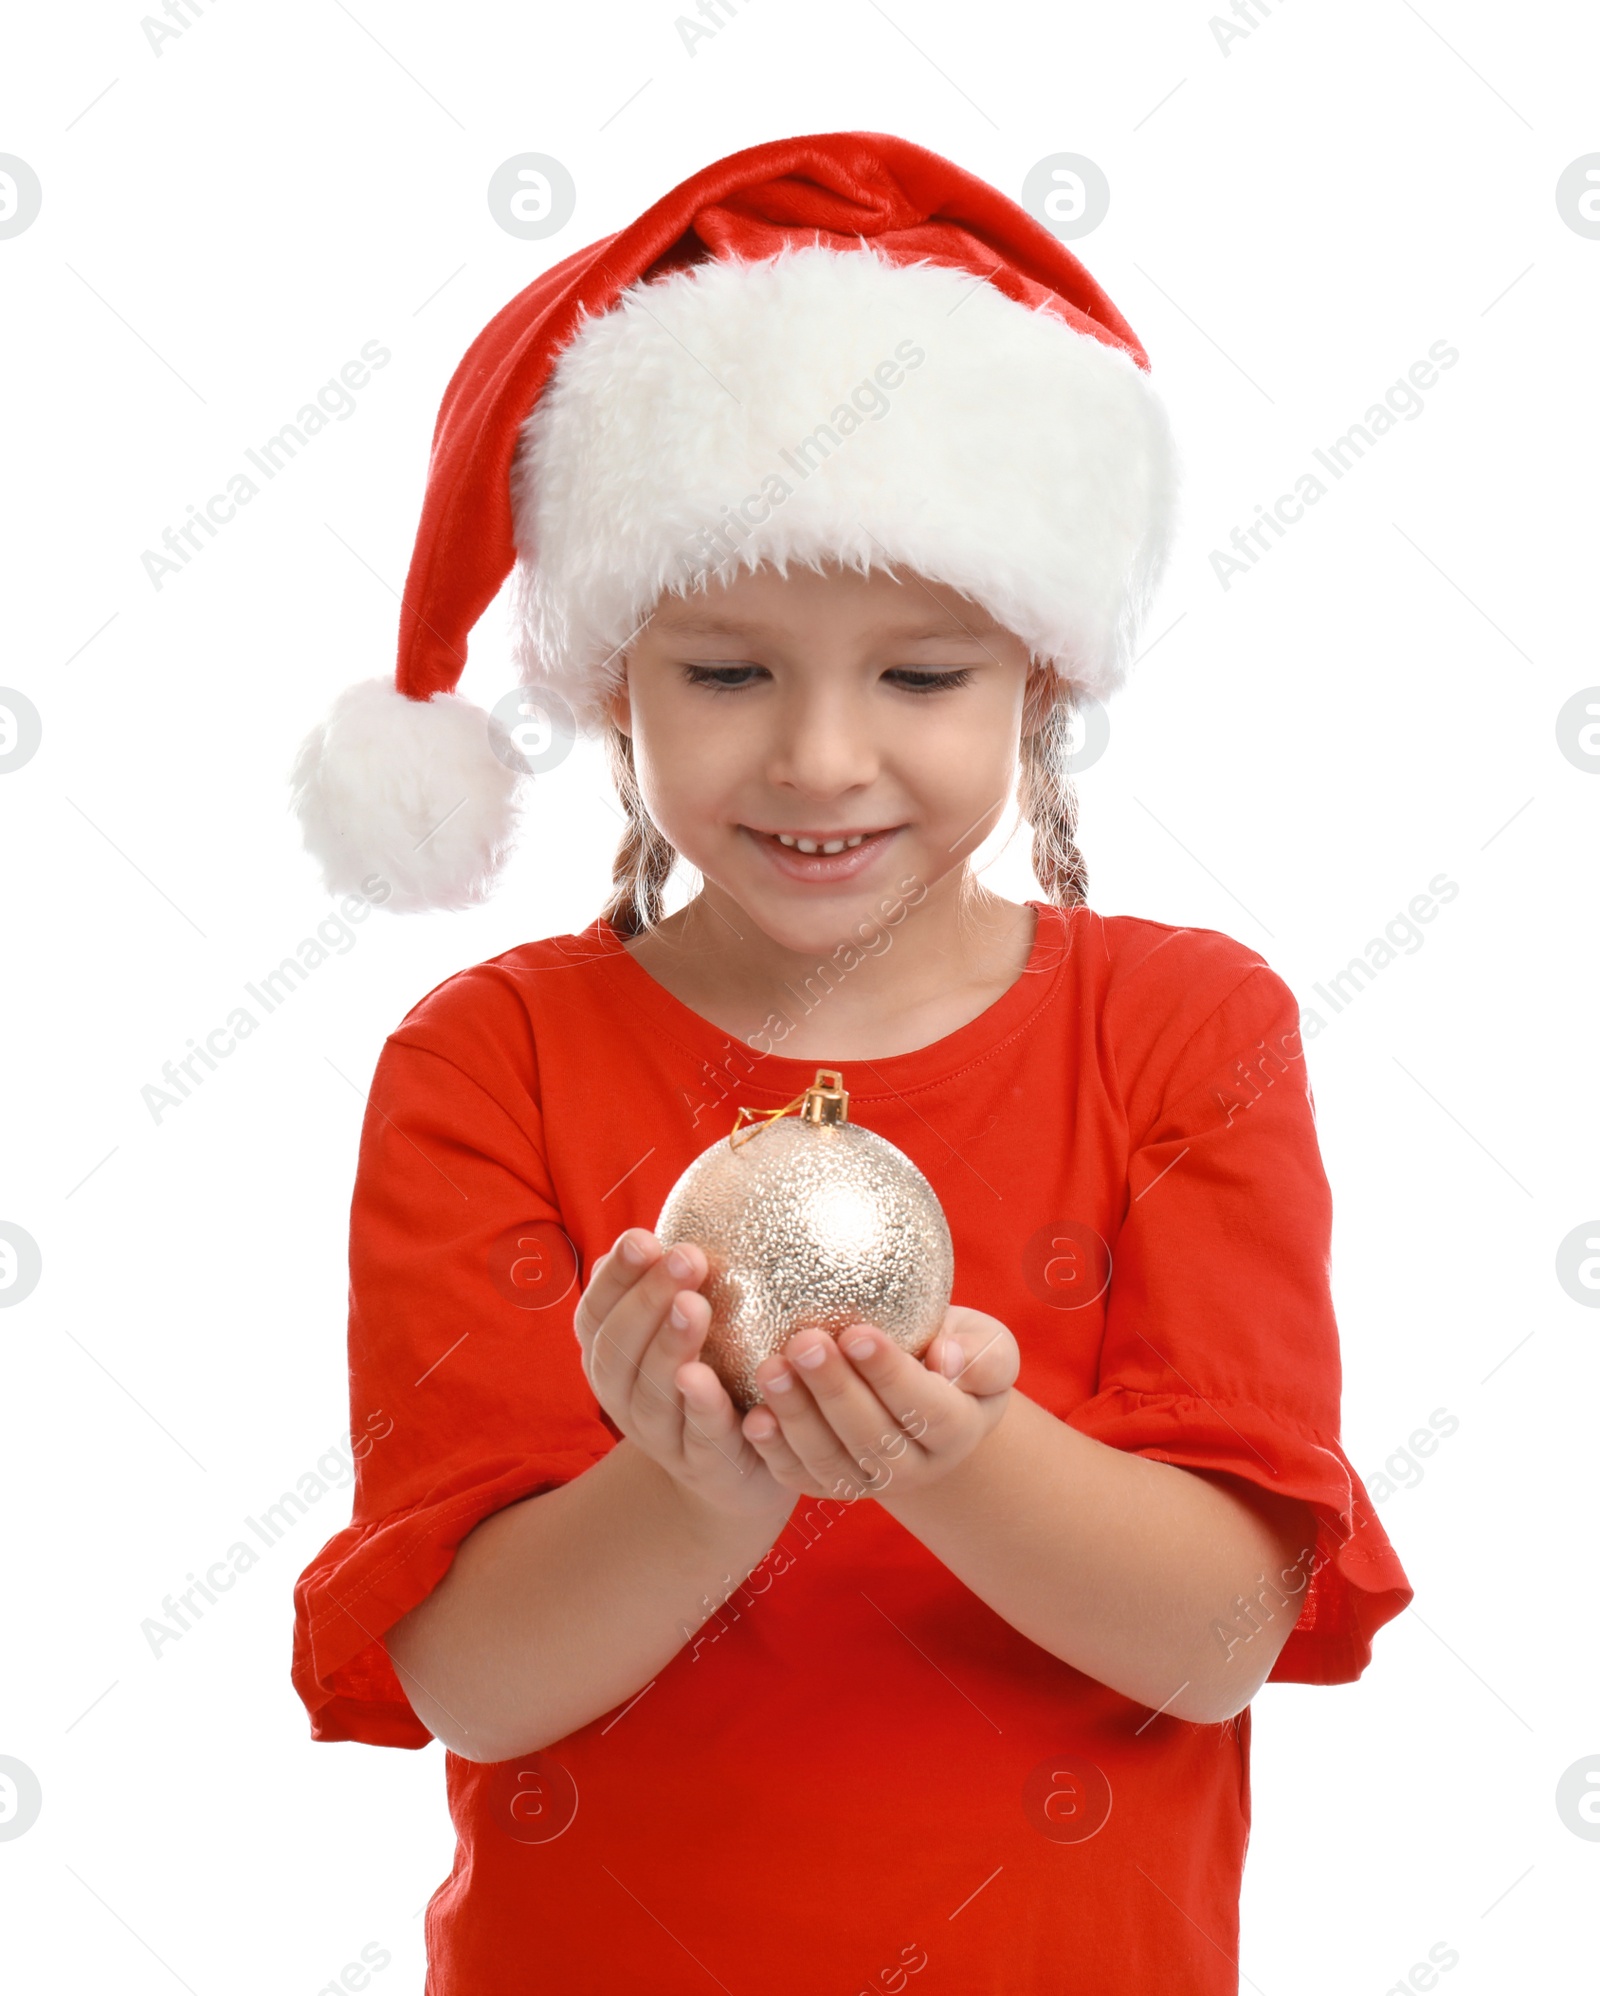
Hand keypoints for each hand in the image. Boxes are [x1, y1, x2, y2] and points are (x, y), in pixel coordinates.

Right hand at [574, 1230, 789, 1522]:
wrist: (727, 1473)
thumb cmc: (703, 1374)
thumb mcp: (673, 1327)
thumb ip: (662, 1283)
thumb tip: (647, 1233)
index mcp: (609, 1355)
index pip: (597, 1312)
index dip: (617, 1277)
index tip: (643, 1237)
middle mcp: (623, 1396)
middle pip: (621, 1349)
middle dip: (648, 1300)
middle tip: (684, 1257)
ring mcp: (660, 1435)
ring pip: (653, 1392)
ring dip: (670, 1346)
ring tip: (694, 1305)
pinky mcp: (704, 1465)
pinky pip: (699, 1437)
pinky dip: (701, 1408)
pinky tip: (709, 1378)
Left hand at [739, 1307, 1017, 1502]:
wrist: (923, 1392)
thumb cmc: (953, 1351)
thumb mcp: (986, 1344)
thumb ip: (982, 1353)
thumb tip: (947, 1360)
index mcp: (958, 1430)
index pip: (927, 1408)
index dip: (890, 1374)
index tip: (856, 1333)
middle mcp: (915, 1467)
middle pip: (873, 1437)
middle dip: (835, 1390)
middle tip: (804, 1342)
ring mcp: (869, 1482)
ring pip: (831, 1460)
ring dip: (797, 1416)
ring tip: (771, 1369)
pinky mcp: (828, 1484)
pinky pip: (800, 1475)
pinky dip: (775, 1451)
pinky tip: (753, 1418)